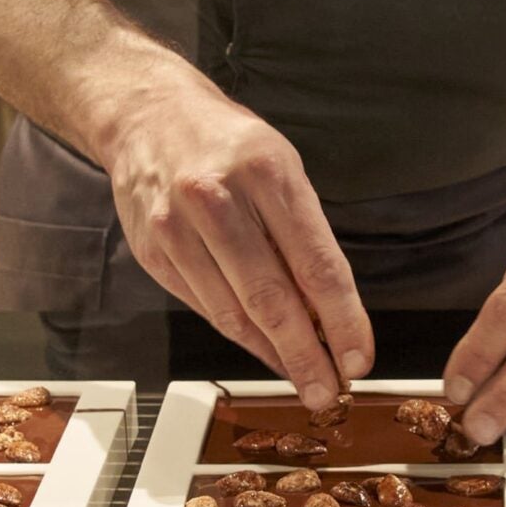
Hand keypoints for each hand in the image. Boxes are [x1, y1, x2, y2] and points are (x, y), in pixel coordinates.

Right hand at [98, 73, 372, 408]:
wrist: (147, 115)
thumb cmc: (227, 143)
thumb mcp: (281, 166)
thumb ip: (305, 235)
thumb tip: (330, 312)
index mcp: (266, 173)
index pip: (316, 264)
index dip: (342, 320)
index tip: (358, 357)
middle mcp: (217, 200)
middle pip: (272, 299)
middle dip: (306, 355)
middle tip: (329, 391)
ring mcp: (177, 228)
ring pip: (233, 312)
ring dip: (273, 354)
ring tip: (303, 377)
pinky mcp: (153, 252)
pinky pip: (204, 307)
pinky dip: (238, 335)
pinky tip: (262, 349)